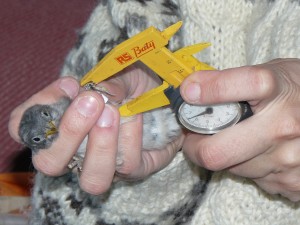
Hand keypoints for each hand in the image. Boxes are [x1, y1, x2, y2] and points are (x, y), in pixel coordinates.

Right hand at [9, 66, 182, 194]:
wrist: (168, 96)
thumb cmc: (136, 83)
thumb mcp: (120, 73)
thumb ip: (105, 82)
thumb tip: (96, 93)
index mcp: (61, 123)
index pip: (24, 127)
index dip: (34, 111)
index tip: (66, 88)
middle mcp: (76, 151)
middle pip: (49, 163)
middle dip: (69, 132)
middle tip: (91, 102)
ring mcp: (104, 165)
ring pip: (91, 178)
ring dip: (100, 144)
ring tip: (113, 112)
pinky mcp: (133, 171)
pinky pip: (127, 165)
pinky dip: (131, 137)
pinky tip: (137, 115)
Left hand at [180, 58, 299, 201]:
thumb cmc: (296, 92)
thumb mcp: (272, 73)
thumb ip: (233, 80)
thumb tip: (192, 90)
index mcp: (278, 91)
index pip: (240, 86)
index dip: (208, 90)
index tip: (188, 92)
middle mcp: (284, 127)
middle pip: (215, 152)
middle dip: (195, 147)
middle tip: (194, 136)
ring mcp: (289, 159)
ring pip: (230, 168)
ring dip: (225, 155)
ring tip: (237, 139)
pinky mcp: (292, 182)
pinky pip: (251, 178)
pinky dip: (247, 165)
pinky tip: (259, 151)